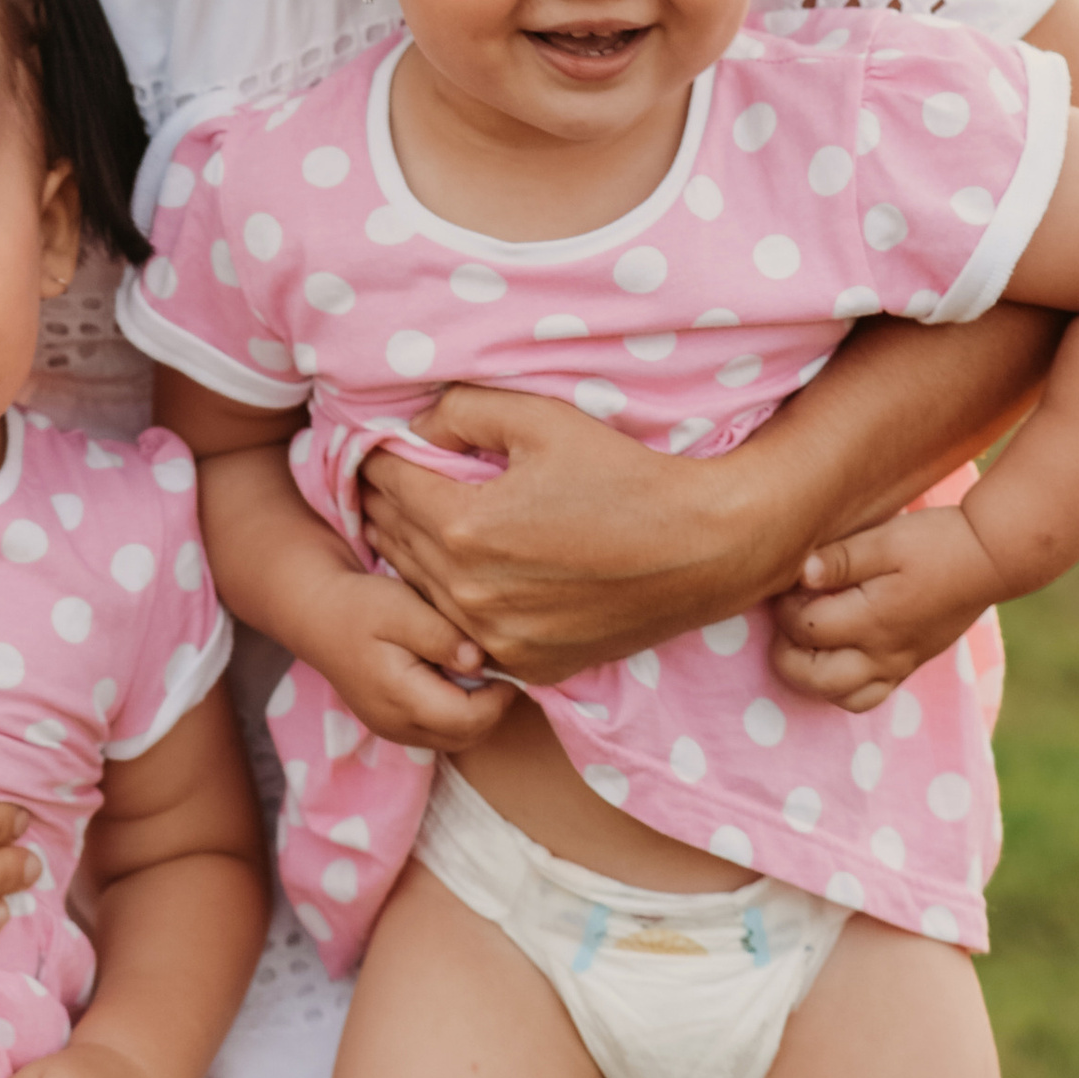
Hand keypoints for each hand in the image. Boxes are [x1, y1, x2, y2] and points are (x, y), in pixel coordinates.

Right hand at [301, 567, 502, 754]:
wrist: (316, 614)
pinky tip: (455, 679)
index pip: (469, 719)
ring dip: (476, 713)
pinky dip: (457, 714)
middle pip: (466, 736)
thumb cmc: (359, 606)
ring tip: (481, 673)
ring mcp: (393, 729)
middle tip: (503, 669)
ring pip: (454, 739)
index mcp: (401, 699)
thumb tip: (480, 661)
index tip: (511, 667)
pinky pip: (437, 732)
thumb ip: (440, 636)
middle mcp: (398, 725)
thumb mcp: (401, 608)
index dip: (499, 698)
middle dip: (493, 709)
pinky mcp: (391, 724)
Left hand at [358, 390, 773, 687]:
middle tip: (382, 477)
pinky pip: (462, 628)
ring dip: (408, 550)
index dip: (379, 457)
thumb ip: (462, 412)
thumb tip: (414, 428)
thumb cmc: (622, 474)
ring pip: (420, 588)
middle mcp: (471, 594)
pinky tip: (456, 569)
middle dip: (384, 502)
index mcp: (466, 528)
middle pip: (395, 538)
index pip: (388, 486)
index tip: (379, 443)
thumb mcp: (539, 418)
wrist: (700, 549)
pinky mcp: (528, 664)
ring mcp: (498, 638)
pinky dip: (448, 597)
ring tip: (407, 517)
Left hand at [769, 510, 995, 711]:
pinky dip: (842, 685)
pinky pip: (868, 697)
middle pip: (815, 679)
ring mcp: (898, 665)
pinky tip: (836, 651)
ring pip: (841, 698)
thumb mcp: (884, 539)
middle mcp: (882, 654)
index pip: (806, 629)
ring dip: (812, 675)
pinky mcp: (908, 665)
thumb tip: (798, 574)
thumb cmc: (933, 542)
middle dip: (786, 651)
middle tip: (790, 613)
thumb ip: (839, 559)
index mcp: (872, 620)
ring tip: (809, 637)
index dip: (784, 606)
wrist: (988, 559)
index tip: (790, 581)